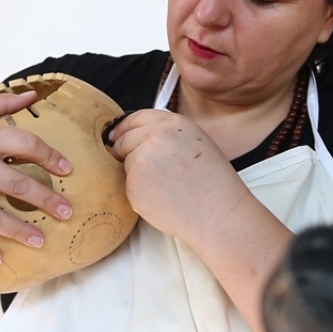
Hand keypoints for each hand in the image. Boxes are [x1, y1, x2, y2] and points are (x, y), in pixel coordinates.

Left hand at [104, 109, 251, 240]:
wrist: (217, 214)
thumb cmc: (212, 182)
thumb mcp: (194, 142)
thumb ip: (165, 134)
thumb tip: (135, 135)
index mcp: (172, 124)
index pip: (135, 118)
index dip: (123, 128)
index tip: (115, 135)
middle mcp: (154, 138)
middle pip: (124, 140)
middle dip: (124, 151)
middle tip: (141, 168)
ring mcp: (141, 161)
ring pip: (126, 164)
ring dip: (136, 173)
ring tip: (166, 186)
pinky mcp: (134, 185)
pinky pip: (129, 186)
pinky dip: (140, 192)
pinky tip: (163, 198)